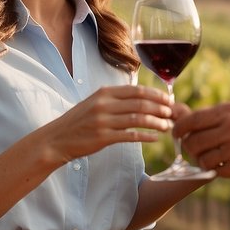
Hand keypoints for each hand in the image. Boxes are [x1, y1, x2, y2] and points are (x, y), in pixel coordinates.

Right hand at [44, 85, 172, 161]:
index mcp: (104, 93)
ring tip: (167, 126)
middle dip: (160, 108)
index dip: (155, 95)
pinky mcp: (102, 137)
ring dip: (156, 122)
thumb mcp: (94, 103)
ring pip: (137, 119)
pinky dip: (145, 136)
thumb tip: (139, 98)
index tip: (168, 100)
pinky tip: (155, 138)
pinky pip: (129, 136)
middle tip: (172, 113)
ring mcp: (103, 121)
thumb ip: (114, 99)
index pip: (136, 91)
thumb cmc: (78, 122)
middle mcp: (104, 104)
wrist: (56, 139)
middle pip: (140, 104)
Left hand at [173, 102, 229, 185]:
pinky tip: (227, 167)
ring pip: (200, 157)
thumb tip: (178, 112)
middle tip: (197, 151)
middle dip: (189, 148)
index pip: (193, 119)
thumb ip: (214, 116)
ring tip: (214, 159)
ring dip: (203, 161)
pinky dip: (216, 170)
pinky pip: (212, 170)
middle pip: (192, 140)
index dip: (178, 128)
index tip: (176, 134)